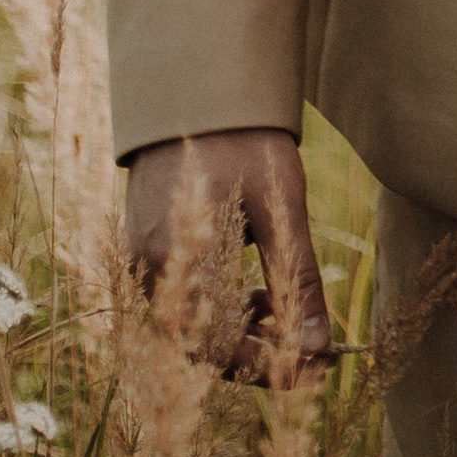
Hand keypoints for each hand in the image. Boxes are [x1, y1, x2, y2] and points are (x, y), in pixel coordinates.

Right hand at [124, 126, 332, 387]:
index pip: (222, 349)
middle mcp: (150, 270)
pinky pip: (178, 302)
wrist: (197, 88)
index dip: (270, 367)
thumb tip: (317, 346)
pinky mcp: (143, 251)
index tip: (315, 367)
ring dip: (236, 333)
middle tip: (306, 346)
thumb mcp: (281, 208)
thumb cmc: (245, 141)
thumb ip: (298, 280)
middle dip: (255, 355)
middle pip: (199, 347)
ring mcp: (140, 261)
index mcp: (183, 260)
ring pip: (188, 328)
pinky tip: (249, 289)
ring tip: (279, 307)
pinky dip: (216, 308)